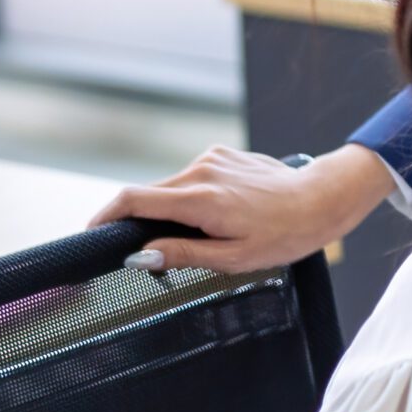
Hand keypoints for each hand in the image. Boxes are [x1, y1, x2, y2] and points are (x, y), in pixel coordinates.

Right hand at [87, 144, 394, 274]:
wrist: (321, 199)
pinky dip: (191, 197)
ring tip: (203, 234)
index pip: (133, 199)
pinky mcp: (221, 154)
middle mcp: (201, 170)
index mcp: (200, 199)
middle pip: (149, 195)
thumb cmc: (283, 234)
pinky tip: (220, 213)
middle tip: (151, 251)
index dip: (104, 216)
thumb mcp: (233, 258)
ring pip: (170, 188)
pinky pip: (192, 178)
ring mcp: (212, 158)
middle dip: (140, 221)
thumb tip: (139, 257)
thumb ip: (182, 254)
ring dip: (171, 210)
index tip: (91, 233)